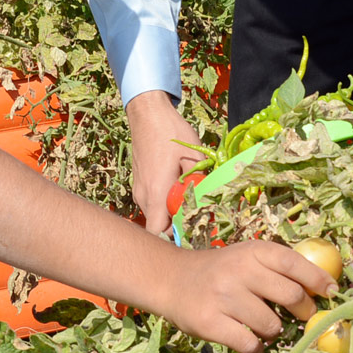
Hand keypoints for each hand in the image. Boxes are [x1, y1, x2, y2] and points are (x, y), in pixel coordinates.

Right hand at [126, 90, 202, 234]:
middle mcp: (144, 196)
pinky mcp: (140, 183)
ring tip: (190, 200)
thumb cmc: (170, 132)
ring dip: (171, 213)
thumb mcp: (194, 156)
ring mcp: (139, 190)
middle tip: (198, 217)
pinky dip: (164, 202)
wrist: (147, 113)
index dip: (175, 238)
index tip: (194, 232)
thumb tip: (213, 201)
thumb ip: (201, 182)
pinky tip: (178, 188)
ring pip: (156, 214)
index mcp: (156, 193)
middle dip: (177, 226)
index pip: (159, 232)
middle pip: (158, 226)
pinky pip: (152, 202)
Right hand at [149, 240, 332, 352]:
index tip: (333, 294)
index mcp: (253, 251)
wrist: (170, 280)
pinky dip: (257, 348)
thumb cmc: (220, 271)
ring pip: (272, 325)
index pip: (295, 264)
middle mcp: (239, 270)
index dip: (319, 281)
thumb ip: (279, 270)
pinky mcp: (210, 323)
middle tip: (301, 317)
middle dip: (304, 312)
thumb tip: (324, 291)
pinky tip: (249, 341)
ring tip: (262, 326)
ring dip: (274, 332)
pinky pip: (250, 344)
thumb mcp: (247, 258)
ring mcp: (224, 297)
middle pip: (292, 296)